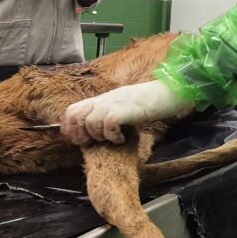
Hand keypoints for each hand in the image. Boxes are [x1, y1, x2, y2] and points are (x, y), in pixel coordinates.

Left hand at [61, 80, 194, 143]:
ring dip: (98, 136)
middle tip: (91, 143)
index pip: (71, 110)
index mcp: (101, 99)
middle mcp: (103, 100)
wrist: (167, 93)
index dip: (69, 127)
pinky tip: (122, 139)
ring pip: (90, 123)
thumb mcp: (122, 106)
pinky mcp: (123, 111)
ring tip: (112, 139)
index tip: (79, 140)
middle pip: (75, 116)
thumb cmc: (148, 102)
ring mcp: (112, 104)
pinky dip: (112, 136)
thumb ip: (107, 113)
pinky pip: (108, 125)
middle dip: (78, 134)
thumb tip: (93, 130)